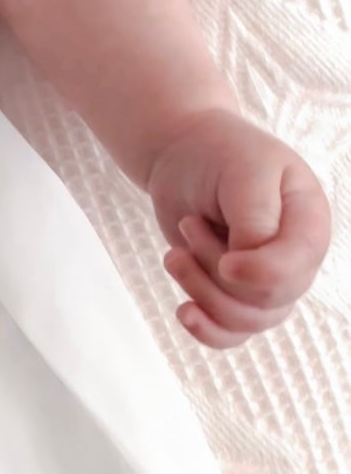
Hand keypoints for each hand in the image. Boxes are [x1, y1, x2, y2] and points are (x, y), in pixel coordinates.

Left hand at [145, 108, 330, 348]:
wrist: (181, 150)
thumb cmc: (216, 153)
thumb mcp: (241, 173)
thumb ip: (254, 222)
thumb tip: (249, 274)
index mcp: (308, 222)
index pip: (297, 267)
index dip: (261, 274)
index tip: (226, 262)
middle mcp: (295, 257)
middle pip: (268, 299)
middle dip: (216, 270)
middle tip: (188, 225)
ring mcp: (267, 277)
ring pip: (247, 319)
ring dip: (201, 290)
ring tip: (174, 254)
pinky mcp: (236, 290)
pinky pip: (233, 332)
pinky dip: (208, 329)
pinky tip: (184, 312)